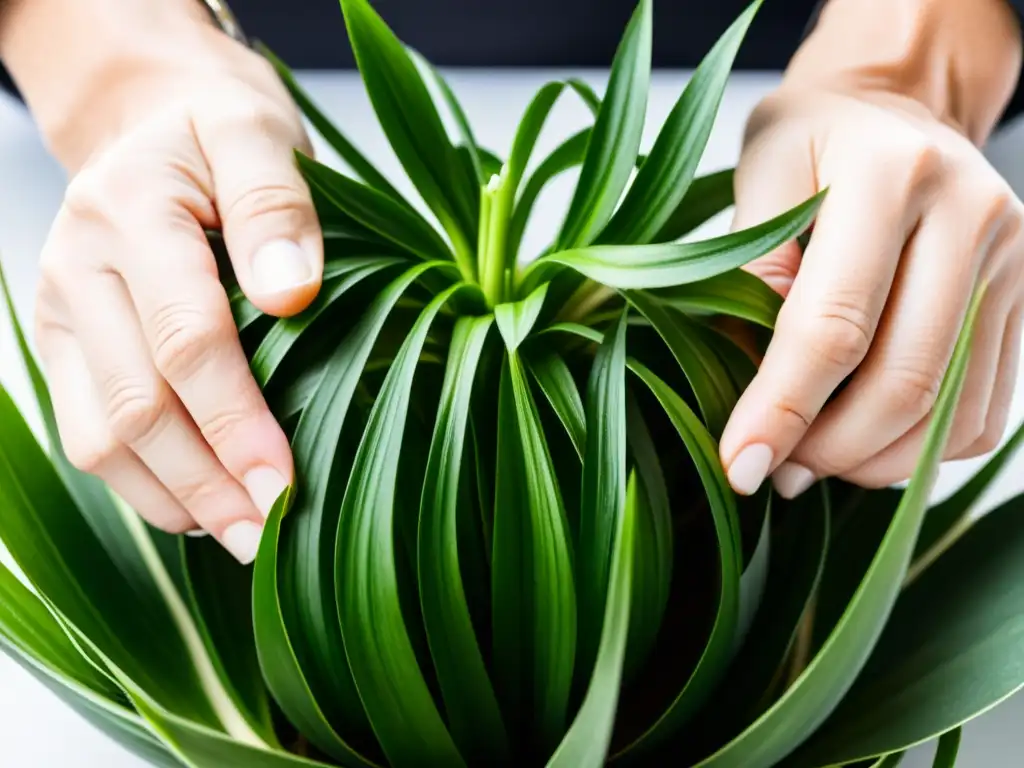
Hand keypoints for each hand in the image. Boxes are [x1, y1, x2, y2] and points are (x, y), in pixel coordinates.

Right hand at [1, 0, 320, 561]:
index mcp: (131, 211)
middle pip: (137, 406)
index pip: (186, 340)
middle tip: (272, 535)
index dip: (236, 421)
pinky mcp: (65, 347)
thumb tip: (293, 292)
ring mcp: (62, 314)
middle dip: (208, 482)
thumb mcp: (259, 135)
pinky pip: (90, 435)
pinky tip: (202, 507)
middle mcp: (79, 269)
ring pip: (100, 438)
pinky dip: (146, 484)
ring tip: (245, 539)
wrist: (151, 123)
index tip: (287, 482)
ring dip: (175, 500)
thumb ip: (277, 205)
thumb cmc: (219, 134)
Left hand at [720, 0, 1023, 497]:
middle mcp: (970, 216)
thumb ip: (753, 273)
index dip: (783, 408)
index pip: (834, 324)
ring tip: (811, 460)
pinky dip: (919, 449)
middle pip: (903, 380)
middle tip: (773, 470)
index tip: (740, 466)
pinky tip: (866, 439)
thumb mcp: (760, 179)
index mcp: (891, 175)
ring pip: (949, 411)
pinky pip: (981, 412)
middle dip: (829, 449)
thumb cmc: (812, 142)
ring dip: (873, 461)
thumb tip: (751, 381)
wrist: (893, 110)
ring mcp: (1012, 262)